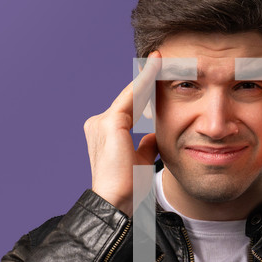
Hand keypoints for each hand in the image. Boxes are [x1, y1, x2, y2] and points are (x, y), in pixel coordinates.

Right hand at [83, 52, 161, 215]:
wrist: (116, 202)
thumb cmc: (128, 189)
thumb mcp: (141, 162)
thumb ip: (145, 145)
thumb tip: (153, 136)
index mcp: (105, 133)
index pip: (130, 107)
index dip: (145, 91)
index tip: (158, 74)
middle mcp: (99, 123)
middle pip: (130, 97)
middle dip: (147, 79)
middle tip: (162, 59)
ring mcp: (102, 122)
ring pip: (131, 95)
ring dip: (147, 76)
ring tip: (161, 59)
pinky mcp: (109, 123)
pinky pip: (132, 97)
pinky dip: (145, 81)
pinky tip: (156, 68)